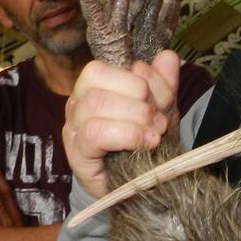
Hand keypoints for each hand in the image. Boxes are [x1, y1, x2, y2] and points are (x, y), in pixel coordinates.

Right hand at [63, 50, 181, 198]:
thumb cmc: (144, 143)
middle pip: (98, 85)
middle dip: (138, 101)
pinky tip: (146, 144)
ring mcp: (73, 130)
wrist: (141, 185)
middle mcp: (76, 104)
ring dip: (134, 118)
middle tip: (160, 122)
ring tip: (155, 134)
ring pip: (94, 106)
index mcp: (92, 87)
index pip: (102, 68)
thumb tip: (167, 56)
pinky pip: (94, 134)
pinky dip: (126, 135)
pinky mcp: (77, 155)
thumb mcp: (160, 109)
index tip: (161, 102)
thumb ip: (164, 83)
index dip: (137, 80)